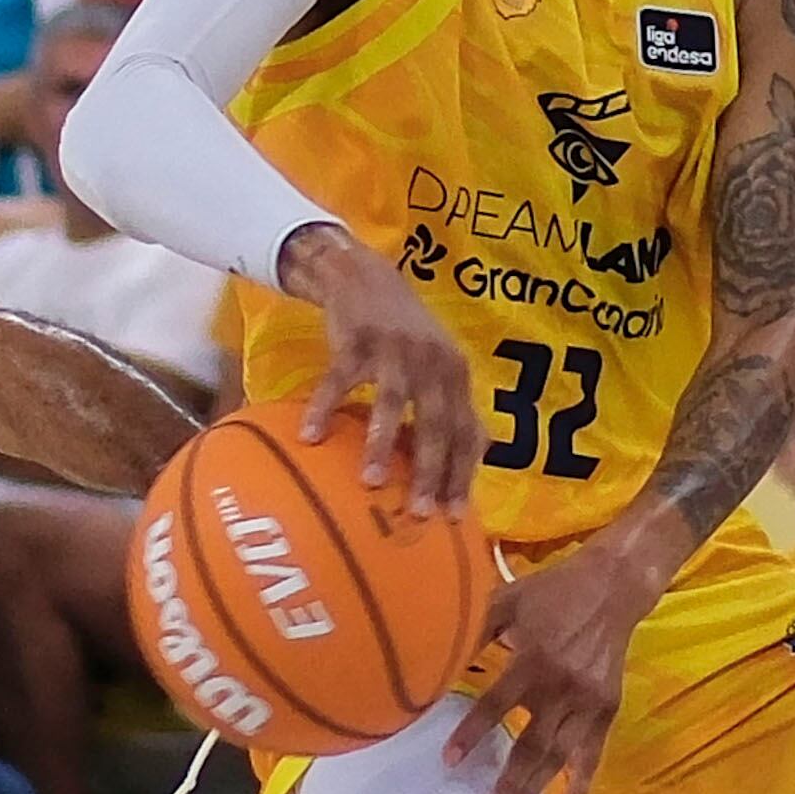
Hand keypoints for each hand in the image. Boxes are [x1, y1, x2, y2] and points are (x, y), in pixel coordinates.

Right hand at [278, 224, 481, 512]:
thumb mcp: (440, 365)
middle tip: (421, 513)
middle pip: (436, 424)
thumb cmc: (403, 334)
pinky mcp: (357, 340)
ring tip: (372, 482)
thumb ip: (455, 406)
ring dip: (382, 445)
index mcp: (456, 375)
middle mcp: (433, 363)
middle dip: (432, 471)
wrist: (365, 277)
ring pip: (393, 403)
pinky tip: (311, 436)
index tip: (456, 516)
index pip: (466, 432)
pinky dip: (325, 408)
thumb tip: (484, 455)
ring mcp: (395, 350)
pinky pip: (339, 380)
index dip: (463, 474)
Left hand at [447, 539, 661, 793]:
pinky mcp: (606, 710)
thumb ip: (475, 628)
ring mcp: (587, 702)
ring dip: (536, 789)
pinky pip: (592, 756)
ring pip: (560, 756)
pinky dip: (580, 787)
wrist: (612, 587)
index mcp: (533, 659)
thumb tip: (433, 651)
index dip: (472, 734)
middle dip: (509, 781)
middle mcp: (562, 687)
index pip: (496, 705)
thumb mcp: (508, 600)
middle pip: (532, 743)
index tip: (449, 762)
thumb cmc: (551, 593)